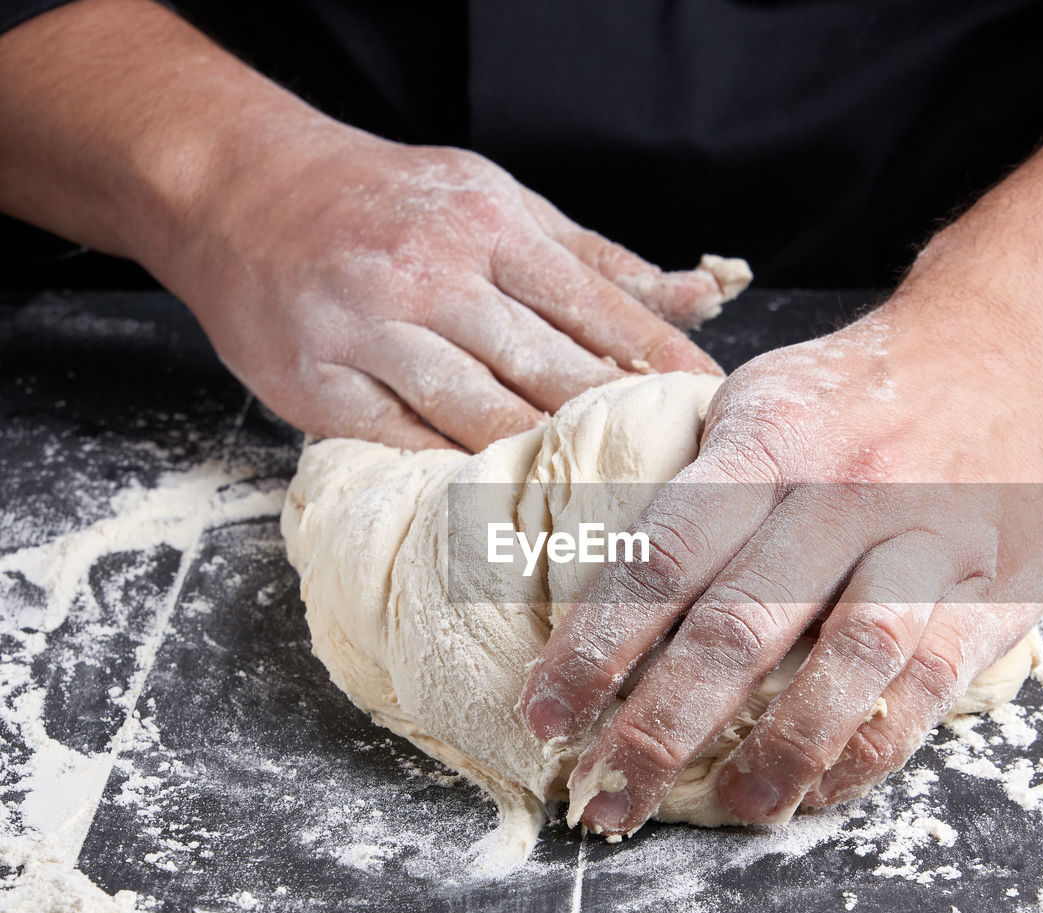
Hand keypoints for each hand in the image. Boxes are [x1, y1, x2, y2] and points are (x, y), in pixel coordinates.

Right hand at [165, 137, 736, 449]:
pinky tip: (502, 502)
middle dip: (615, 422)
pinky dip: (455, 475)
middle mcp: (430, 273)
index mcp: (487, 224)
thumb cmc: (389, 202)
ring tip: (604, 503)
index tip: (711, 400)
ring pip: (477, 411)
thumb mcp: (497, 202)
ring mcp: (369, 329)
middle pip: (545, 365)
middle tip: (672, 472)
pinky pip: (402, 441)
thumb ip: (595, 261)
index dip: (658, 357)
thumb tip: (697, 297)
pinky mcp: (319, 383)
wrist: (243, 191)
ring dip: (545, 461)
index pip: (593, 303)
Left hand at [520, 312, 1042, 834]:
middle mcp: (845, 490)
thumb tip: (601, 591)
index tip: (545, 717)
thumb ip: (697, 489)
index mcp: (769, 440)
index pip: (661, 557)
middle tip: (609, 797)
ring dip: (778, 751)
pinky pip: (928, 686)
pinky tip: (819, 789)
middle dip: (660, 727)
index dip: (593, 647)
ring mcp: (925, 541)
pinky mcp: (993, 591)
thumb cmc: (854, 395)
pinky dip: (869, 750)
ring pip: (847, 661)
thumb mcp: (760, 401)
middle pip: (738, 626)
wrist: (1006, 355)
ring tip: (731, 807)